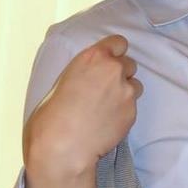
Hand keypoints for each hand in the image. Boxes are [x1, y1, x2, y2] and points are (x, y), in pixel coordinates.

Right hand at [23, 34, 143, 178]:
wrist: (63, 145)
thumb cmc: (52, 114)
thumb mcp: (65, 79)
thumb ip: (86, 71)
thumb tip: (93, 74)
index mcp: (94, 57)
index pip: (119, 42)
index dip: (115, 52)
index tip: (111, 61)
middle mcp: (114, 69)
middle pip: (129, 64)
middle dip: (120, 74)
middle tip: (105, 90)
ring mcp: (126, 91)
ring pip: (135, 85)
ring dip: (125, 92)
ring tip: (107, 107)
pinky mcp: (132, 111)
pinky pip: (133, 106)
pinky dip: (124, 111)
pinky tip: (107, 121)